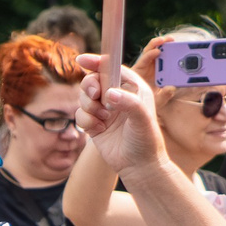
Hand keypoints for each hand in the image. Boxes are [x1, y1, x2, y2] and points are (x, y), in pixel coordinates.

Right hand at [77, 55, 167, 177]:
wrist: (137, 165)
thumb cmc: (146, 140)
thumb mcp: (142, 119)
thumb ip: (128, 103)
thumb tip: (109, 94)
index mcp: (133, 88)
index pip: (112, 68)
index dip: (97, 62)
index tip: (82, 60)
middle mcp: (117, 96)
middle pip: (93, 80)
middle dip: (89, 87)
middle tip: (95, 96)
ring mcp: (104, 110)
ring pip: (83, 98)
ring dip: (88, 107)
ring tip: (102, 118)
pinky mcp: (93, 123)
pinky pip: (79, 115)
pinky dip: (86, 121)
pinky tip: (98, 129)